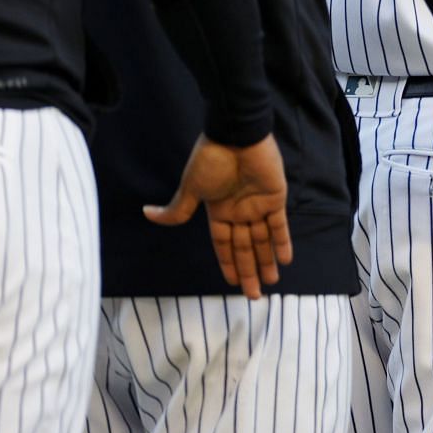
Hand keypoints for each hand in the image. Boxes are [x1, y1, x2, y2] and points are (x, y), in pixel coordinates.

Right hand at [144, 134, 293, 299]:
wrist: (236, 136)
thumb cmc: (211, 160)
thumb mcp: (191, 188)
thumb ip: (177, 208)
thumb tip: (147, 214)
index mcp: (217, 211)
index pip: (223, 245)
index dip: (228, 264)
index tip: (232, 285)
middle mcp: (238, 212)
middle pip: (245, 248)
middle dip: (249, 271)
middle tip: (255, 296)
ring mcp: (257, 206)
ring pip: (263, 241)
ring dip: (267, 261)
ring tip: (272, 283)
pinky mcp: (275, 198)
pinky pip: (280, 225)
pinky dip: (283, 241)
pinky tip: (286, 260)